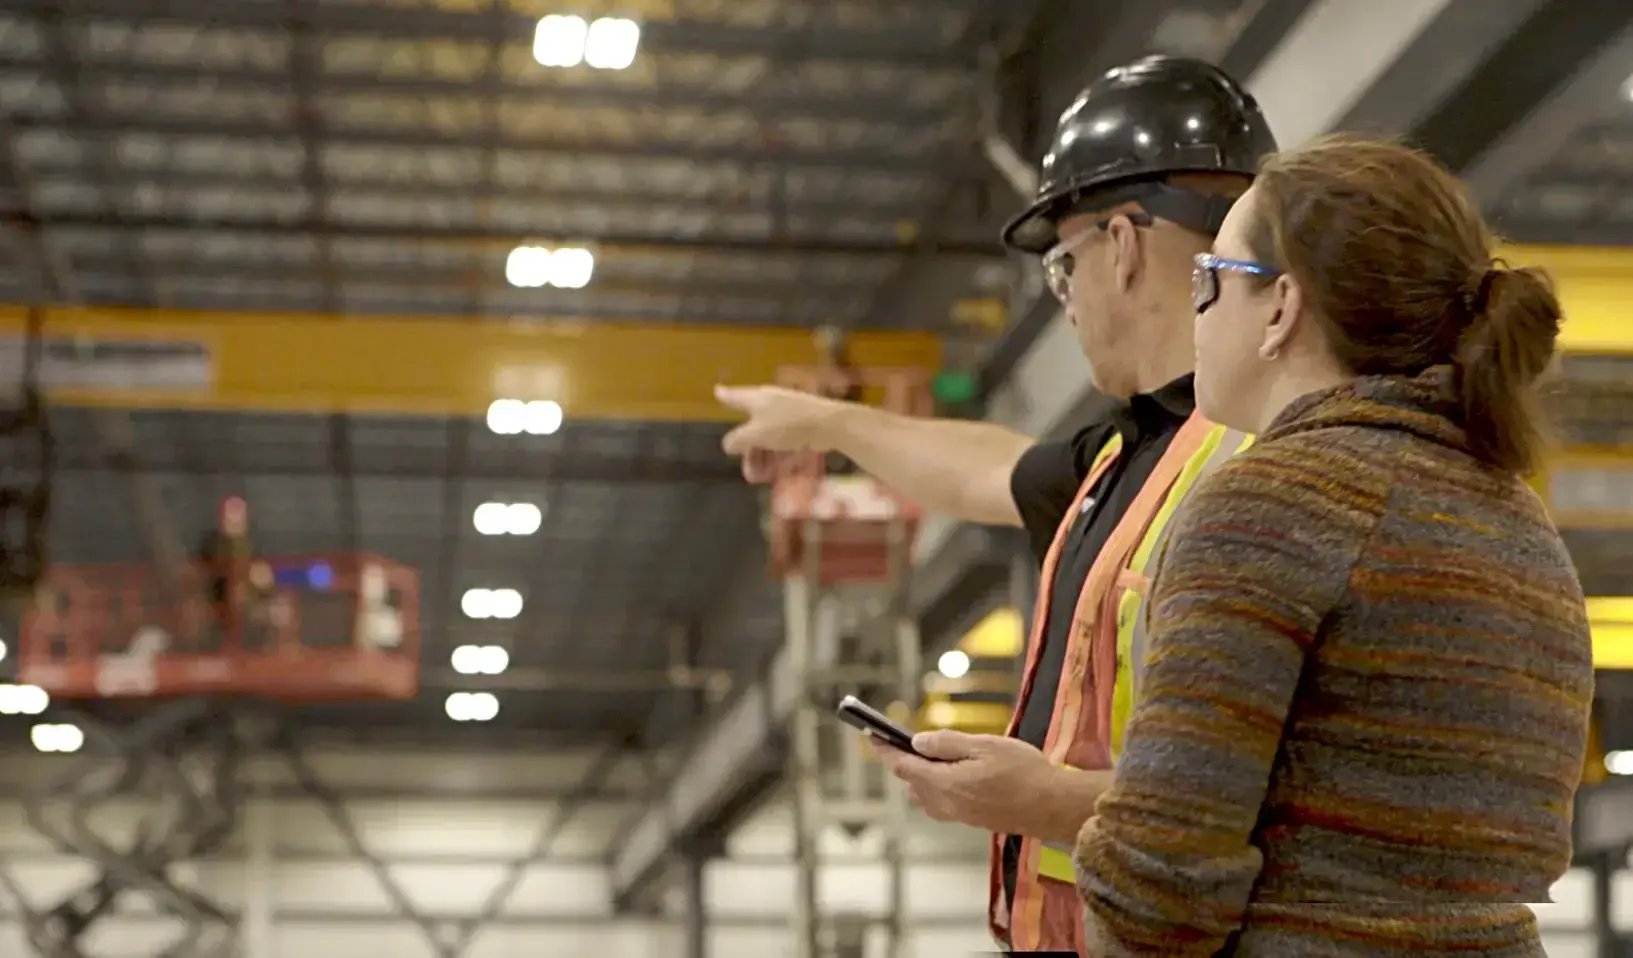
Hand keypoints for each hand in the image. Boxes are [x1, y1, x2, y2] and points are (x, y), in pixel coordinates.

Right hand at [714, 385, 840, 482]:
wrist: (828, 424)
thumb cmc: (787, 425)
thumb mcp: (756, 434)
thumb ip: (738, 439)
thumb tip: (728, 444)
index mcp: (757, 399)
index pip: (735, 397)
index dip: (725, 395)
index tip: (717, 391)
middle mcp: (771, 403)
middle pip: (753, 426)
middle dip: (749, 451)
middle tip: (749, 472)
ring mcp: (788, 413)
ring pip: (770, 437)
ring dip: (764, 458)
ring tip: (762, 478)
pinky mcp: (803, 424)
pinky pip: (786, 441)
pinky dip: (780, 455)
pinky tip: (779, 472)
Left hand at [869, 730, 1070, 838]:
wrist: (1052, 806)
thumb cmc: (1023, 772)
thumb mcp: (984, 746)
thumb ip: (947, 744)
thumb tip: (917, 742)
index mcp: (945, 783)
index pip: (903, 766)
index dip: (885, 750)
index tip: (872, 736)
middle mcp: (946, 804)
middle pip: (911, 783)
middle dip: (903, 762)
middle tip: (904, 740)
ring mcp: (959, 815)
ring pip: (924, 796)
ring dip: (920, 777)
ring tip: (930, 756)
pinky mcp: (972, 820)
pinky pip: (941, 804)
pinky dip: (936, 788)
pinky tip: (952, 775)